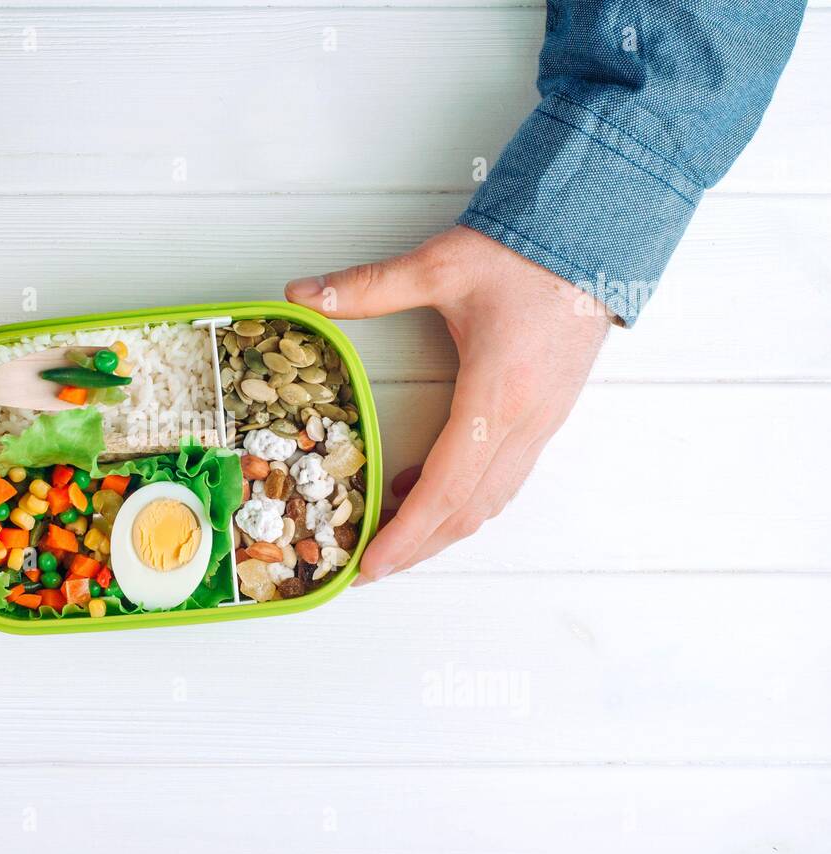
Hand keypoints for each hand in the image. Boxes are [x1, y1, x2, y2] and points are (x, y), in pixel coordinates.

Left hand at [285, 225, 610, 580]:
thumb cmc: (524, 254)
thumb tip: (303, 293)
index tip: (370, 565)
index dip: (407, 534)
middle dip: (417, 548)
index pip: (447, 487)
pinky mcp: (546, 418)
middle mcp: (525, 422)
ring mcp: (542, 424)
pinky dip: (463, 499)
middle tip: (368, 569)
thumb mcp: (440, 266)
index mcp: (496, 394)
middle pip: (468, 511)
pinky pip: (503, 479)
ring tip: (390, 536)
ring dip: (441, 530)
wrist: (595, 239)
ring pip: (490, 502)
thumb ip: (369, 286)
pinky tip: (423, 489)